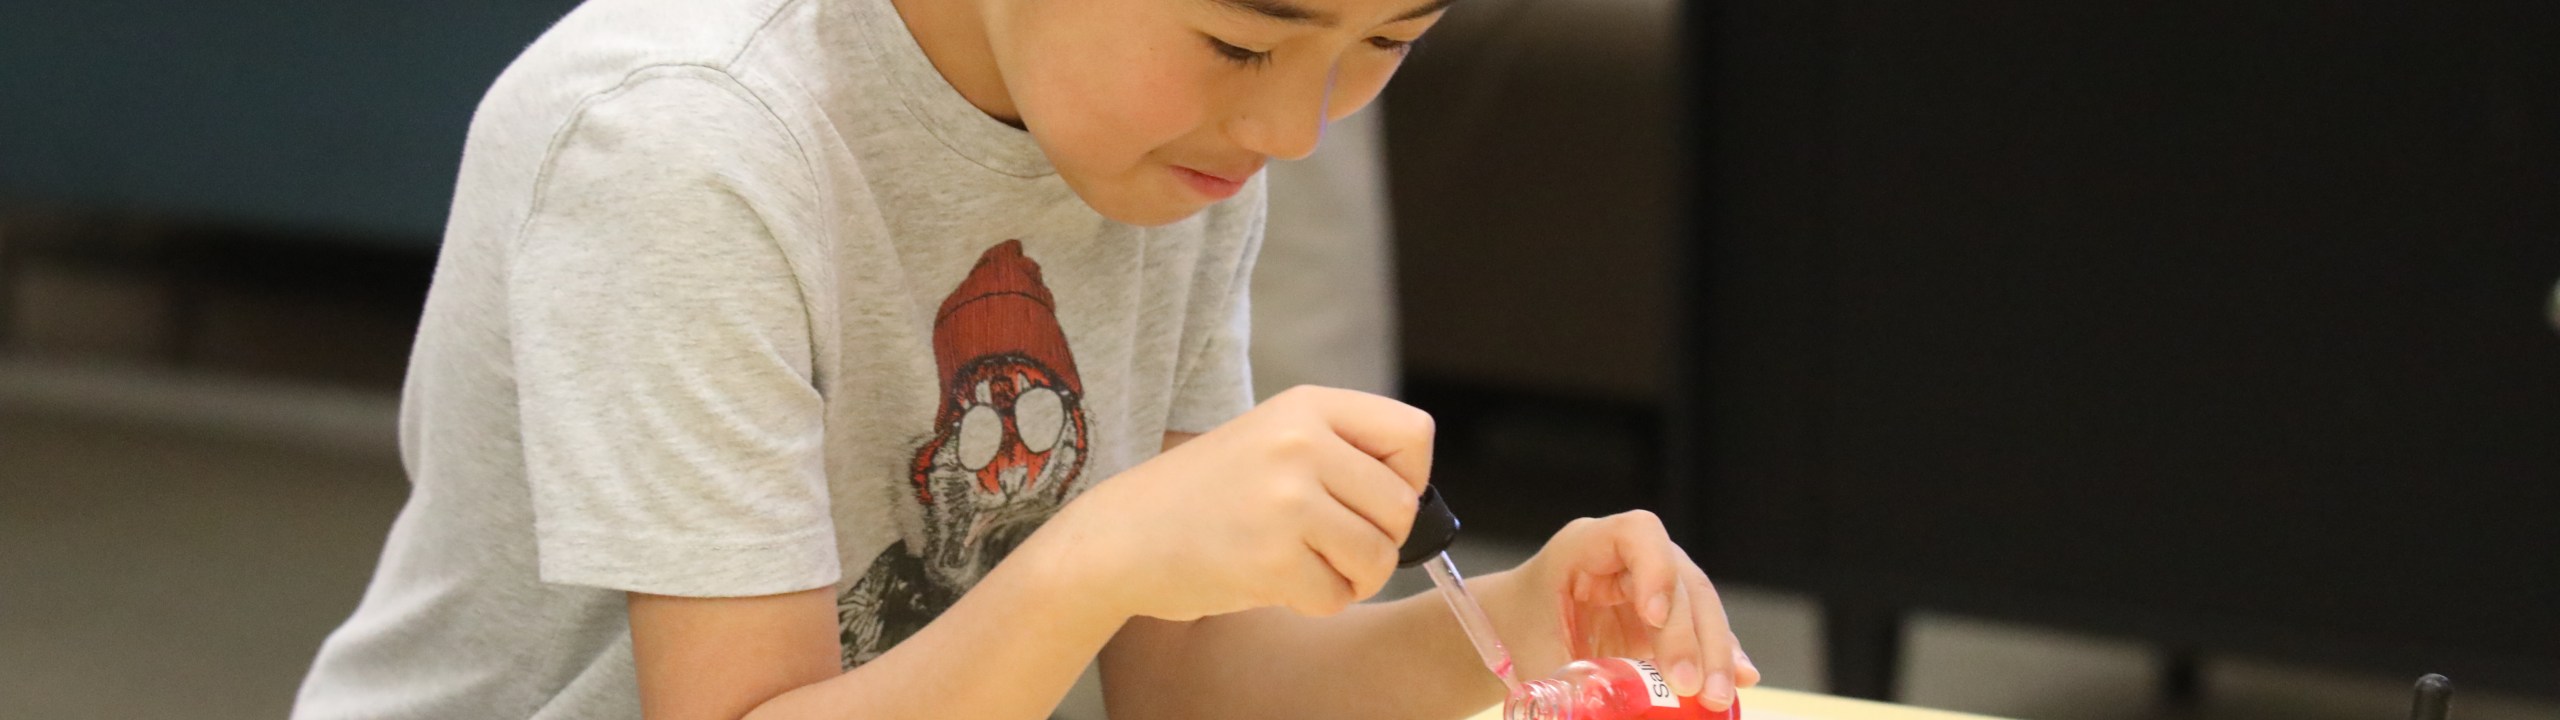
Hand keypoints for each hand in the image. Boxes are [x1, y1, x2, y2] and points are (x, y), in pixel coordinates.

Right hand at [1043, 386, 1434, 621]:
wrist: (1121, 536)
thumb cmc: (1204, 496)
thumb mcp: (1271, 440)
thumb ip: (1339, 453)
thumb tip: (1415, 501)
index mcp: (1306, 407)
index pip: (1414, 434)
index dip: (1410, 477)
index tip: (1374, 499)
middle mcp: (1301, 444)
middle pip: (1402, 506)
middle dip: (1381, 540)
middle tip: (1335, 546)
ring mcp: (1286, 501)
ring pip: (1378, 556)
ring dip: (1353, 577)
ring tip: (1310, 566)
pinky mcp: (1271, 559)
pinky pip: (1337, 596)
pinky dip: (1317, 602)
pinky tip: (1279, 583)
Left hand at [1491, 511, 1761, 709]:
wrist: (1512, 628)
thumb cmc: (1517, 632)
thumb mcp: (1534, 657)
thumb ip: (1567, 688)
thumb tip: (1592, 718)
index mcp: (1585, 547)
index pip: (1637, 534)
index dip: (1655, 568)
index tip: (1653, 617)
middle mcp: (1628, 558)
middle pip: (1680, 578)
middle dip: (1692, 633)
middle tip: (1694, 685)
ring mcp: (1654, 583)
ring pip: (1699, 605)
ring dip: (1714, 650)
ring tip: (1715, 697)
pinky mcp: (1668, 614)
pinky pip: (1702, 629)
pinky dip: (1719, 655)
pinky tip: (1737, 682)